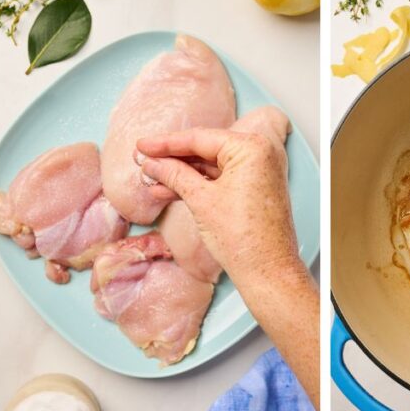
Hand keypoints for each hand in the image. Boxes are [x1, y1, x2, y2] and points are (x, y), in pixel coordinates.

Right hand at [137, 127, 302, 286]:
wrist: (267, 273)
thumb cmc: (244, 238)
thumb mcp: (201, 201)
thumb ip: (175, 175)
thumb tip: (152, 164)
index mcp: (251, 148)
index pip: (200, 138)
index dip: (166, 143)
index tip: (142, 145)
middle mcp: (259, 153)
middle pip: (204, 150)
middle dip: (171, 159)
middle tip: (143, 161)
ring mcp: (257, 172)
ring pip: (209, 166)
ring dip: (179, 174)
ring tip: (150, 179)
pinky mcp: (252, 189)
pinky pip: (218, 180)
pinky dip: (195, 185)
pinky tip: (167, 191)